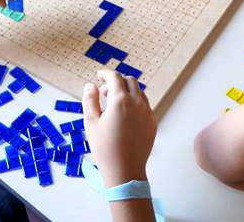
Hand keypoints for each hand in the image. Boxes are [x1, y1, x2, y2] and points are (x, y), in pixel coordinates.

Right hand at [82, 70, 156, 186]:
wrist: (125, 170)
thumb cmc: (105, 148)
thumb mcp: (91, 122)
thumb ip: (90, 100)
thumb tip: (91, 85)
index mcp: (120, 100)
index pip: (115, 77)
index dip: (105, 73)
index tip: (99, 76)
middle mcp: (137, 103)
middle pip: (129, 80)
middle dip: (117, 81)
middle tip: (105, 92)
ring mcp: (147, 112)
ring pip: (139, 92)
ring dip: (127, 91)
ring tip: (114, 104)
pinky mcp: (152, 123)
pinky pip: (145, 105)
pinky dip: (135, 103)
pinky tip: (125, 116)